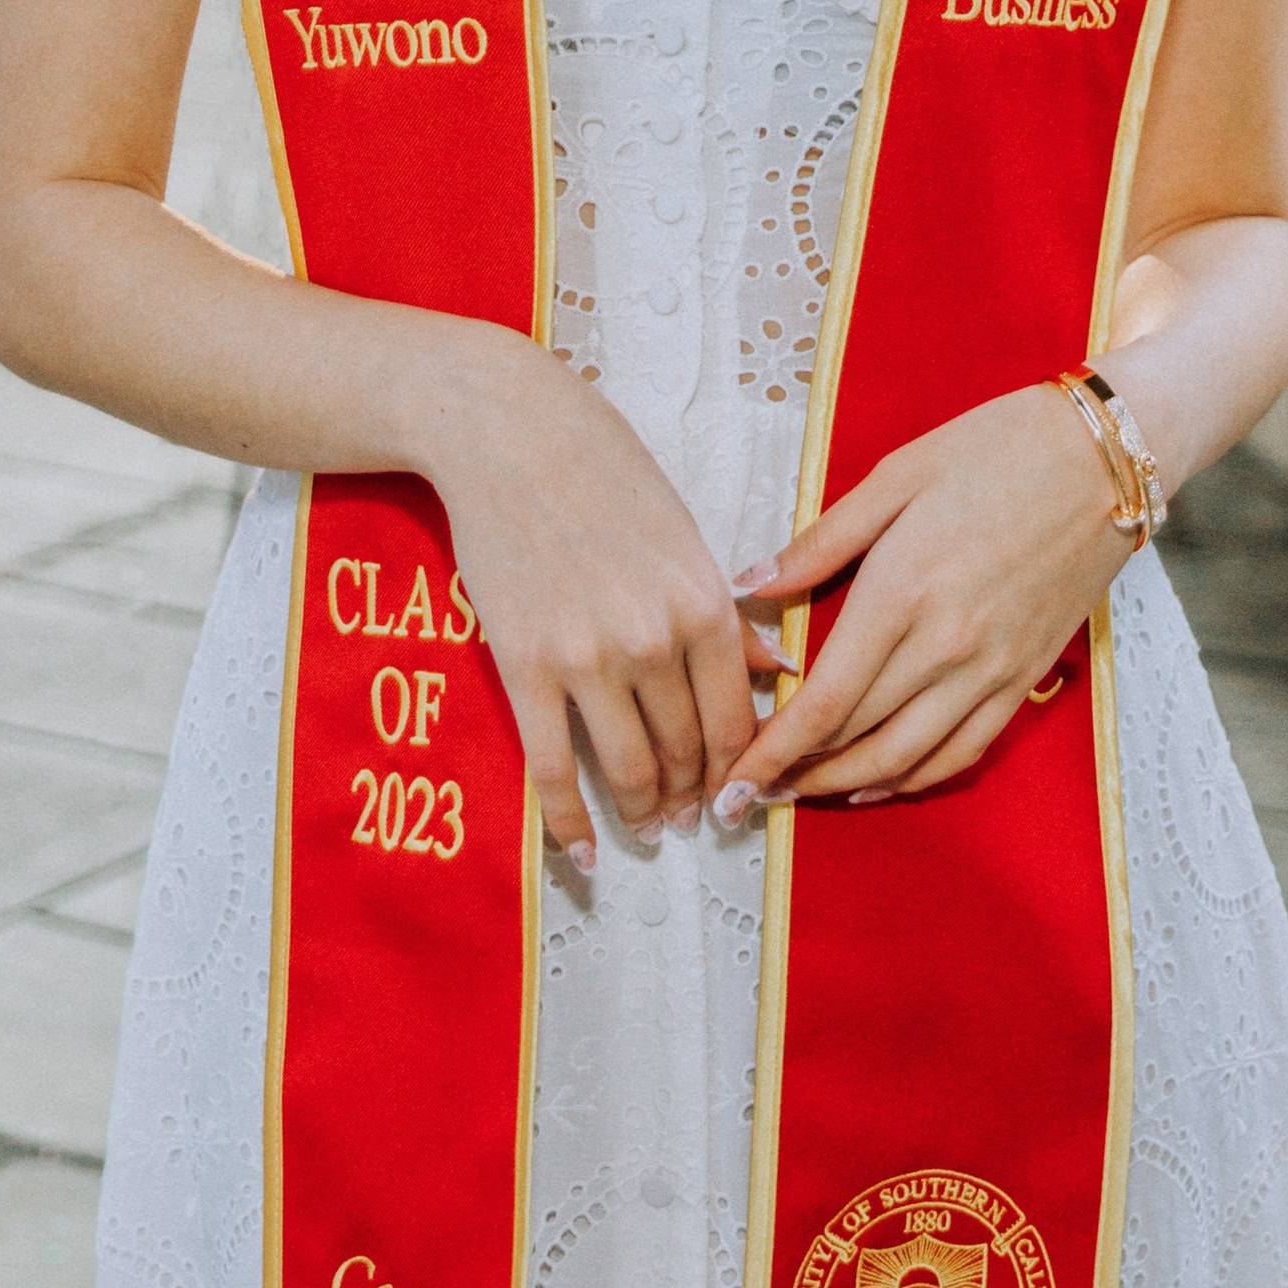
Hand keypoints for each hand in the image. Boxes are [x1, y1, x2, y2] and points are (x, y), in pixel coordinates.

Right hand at [423, 328, 781, 869]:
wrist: (507, 432)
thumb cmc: (603, 469)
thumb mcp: (683, 531)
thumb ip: (727, 611)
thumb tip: (779, 672)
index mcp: (704, 600)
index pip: (738, 718)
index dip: (740, 769)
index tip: (736, 794)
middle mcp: (654, 637)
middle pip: (687, 750)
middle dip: (693, 794)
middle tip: (691, 819)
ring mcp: (588, 657)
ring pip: (629, 769)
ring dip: (643, 811)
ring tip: (648, 827)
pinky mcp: (526, 668)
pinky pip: (555, 769)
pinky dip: (571, 824)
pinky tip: (584, 855)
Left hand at [720, 383, 1133, 811]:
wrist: (1105, 457)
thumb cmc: (995, 447)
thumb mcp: (897, 474)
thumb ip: (821, 541)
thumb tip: (748, 585)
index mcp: (902, 590)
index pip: (824, 701)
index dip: (773, 750)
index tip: (732, 777)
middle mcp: (946, 644)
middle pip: (857, 737)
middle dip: (795, 773)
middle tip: (745, 789)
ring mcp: (992, 669)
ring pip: (907, 757)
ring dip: (847, 787)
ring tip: (799, 794)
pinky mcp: (1026, 676)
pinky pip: (965, 750)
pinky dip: (916, 777)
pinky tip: (879, 782)